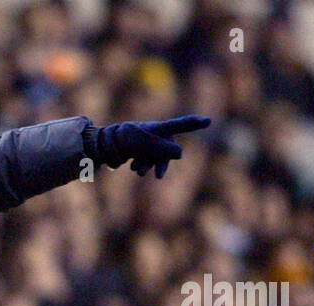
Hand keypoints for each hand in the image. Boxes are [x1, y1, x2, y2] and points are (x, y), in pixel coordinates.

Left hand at [89, 115, 210, 177]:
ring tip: (136, 169)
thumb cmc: (127, 140)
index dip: (194, 123)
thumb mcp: (145, 144)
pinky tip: (132, 166)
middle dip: (161, 164)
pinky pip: (147, 161)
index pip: (181, 125)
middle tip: (159, 176)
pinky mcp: (142, 151)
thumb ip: (163, 149)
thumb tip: (180, 154)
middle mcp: (158, 135)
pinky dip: (141, 165)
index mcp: (160, 128)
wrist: (105, 145)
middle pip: (168, 152)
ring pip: (156, 159)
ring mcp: (149, 143)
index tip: (208, 121)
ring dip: (148, 165)